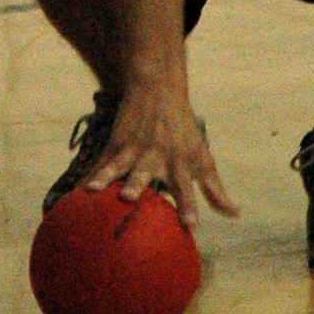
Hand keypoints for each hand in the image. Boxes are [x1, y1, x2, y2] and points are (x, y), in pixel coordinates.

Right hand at [87, 82, 238, 228]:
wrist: (158, 89)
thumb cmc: (184, 129)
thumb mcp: (203, 156)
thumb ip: (215, 189)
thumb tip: (235, 214)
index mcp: (179, 162)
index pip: (186, 186)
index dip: (188, 205)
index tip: (190, 225)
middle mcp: (155, 155)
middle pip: (145, 172)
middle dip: (138, 185)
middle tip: (129, 198)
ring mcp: (133, 148)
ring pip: (117, 164)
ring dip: (106, 176)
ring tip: (92, 189)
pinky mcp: (116, 143)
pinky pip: (101, 162)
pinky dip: (90, 175)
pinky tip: (79, 191)